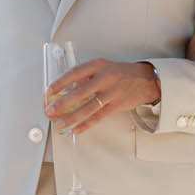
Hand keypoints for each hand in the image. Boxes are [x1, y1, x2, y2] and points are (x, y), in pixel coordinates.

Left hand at [44, 58, 160, 135]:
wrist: (146, 80)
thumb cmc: (120, 74)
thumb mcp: (103, 68)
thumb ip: (86, 77)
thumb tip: (67, 90)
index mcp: (98, 65)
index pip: (75, 73)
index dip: (60, 83)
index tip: (49, 92)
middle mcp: (104, 78)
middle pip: (80, 92)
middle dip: (62, 104)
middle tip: (50, 110)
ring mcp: (112, 92)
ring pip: (88, 108)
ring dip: (72, 117)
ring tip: (59, 123)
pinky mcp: (117, 105)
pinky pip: (99, 117)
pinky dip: (86, 124)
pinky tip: (76, 129)